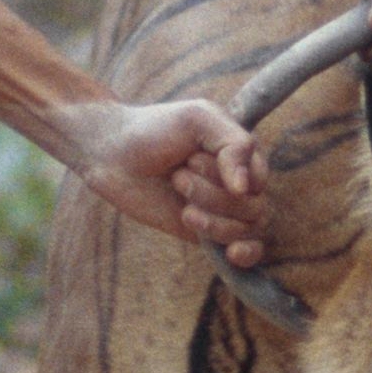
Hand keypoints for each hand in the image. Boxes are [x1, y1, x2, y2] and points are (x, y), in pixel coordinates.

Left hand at [59, 95, 268, 267]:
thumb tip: (247, 189)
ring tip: (182, 204)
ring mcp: (222, 209)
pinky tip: (233, 253)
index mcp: (240, 154)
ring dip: (214, 218)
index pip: (260, 177)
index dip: (231, 176)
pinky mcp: (207, 232)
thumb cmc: (154, 129)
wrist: (111, 154)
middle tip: (178, 177)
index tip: (191, 159)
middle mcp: (236, 183)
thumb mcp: (198, 119)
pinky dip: (246, 254)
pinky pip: (241, 249)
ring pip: (248, 228)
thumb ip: (233, 144)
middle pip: (254, 206)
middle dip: (214, 196)